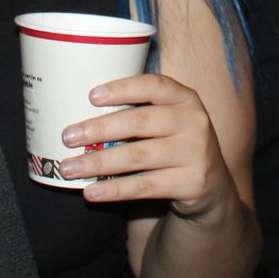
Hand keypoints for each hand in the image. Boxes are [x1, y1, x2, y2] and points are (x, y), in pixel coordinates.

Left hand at [58, 74, 236, 219]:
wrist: (210, 185)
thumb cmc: (173, 143)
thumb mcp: (168, 120)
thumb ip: (139, 110)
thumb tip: (81, 107)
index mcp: (185, 98)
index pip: (154, 86)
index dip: (123, 89)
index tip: (92, 96)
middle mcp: (194, 121)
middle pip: (140, 122)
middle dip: (99, 129)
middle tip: (68, 136)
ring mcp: (196, 153)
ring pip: (138, 156)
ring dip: (98, 162)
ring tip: (70, 167)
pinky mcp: (191, 183)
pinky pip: (144, 186)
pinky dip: (114, 190)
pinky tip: (91, 192)